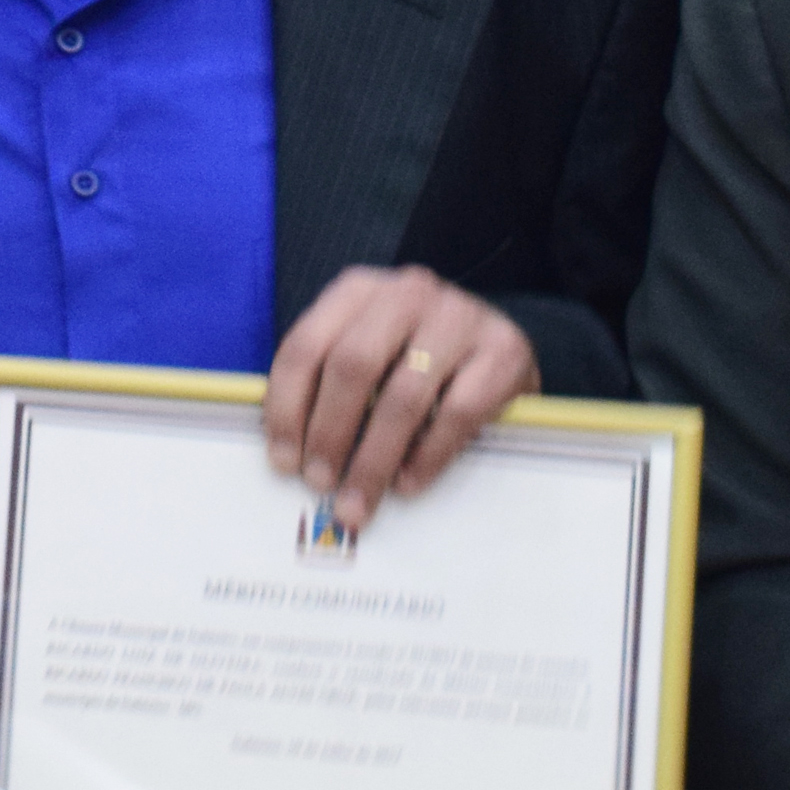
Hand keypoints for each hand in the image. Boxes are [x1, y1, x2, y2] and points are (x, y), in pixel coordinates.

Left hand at [263, 266, 540, 531]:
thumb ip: (328, 386)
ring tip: (358, 499)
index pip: (306, 346)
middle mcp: (408, 292)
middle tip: (319, 483)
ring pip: (403, 396)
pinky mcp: (506, 349)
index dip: (287, 408)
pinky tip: (408, 483)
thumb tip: (289, 457)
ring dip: (374, 458)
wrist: (499, 346)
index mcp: (359, 290)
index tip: (284, 461)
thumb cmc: (417, 359)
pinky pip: (459, 412)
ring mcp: (461, 316)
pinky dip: (428, 456)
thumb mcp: (368, 352)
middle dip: (329, 434)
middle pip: (352, 366)